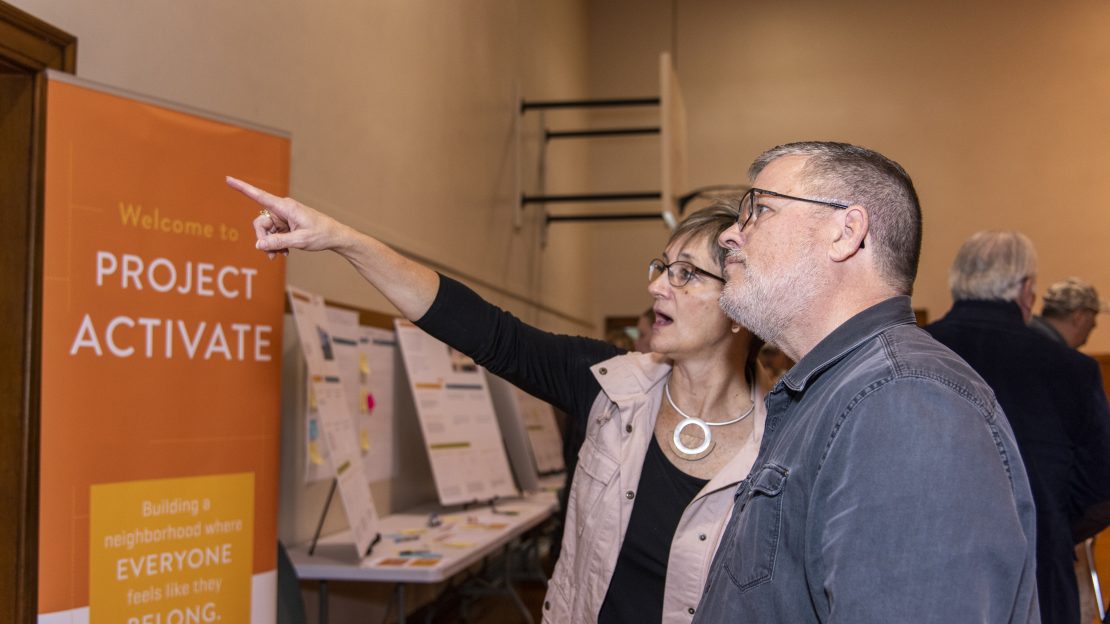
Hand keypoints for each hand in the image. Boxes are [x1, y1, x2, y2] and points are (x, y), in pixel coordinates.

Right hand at [226, 176, 347, 259]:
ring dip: (270, 244)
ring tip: (279, 256)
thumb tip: (258, 245)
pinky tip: (283, 253)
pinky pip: (273, 234)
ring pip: (266, 231)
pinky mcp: (286, 224)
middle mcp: (282, 209)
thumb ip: (278, 242)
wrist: (335, 236)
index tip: (228, 179)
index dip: (242, 188)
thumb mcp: (300, 241)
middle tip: (270, 255)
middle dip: (262, 239)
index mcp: (285, 207)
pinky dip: (275, 244)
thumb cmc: (321, 235)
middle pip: (260, 223)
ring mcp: (283, 217)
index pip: (259, 196)